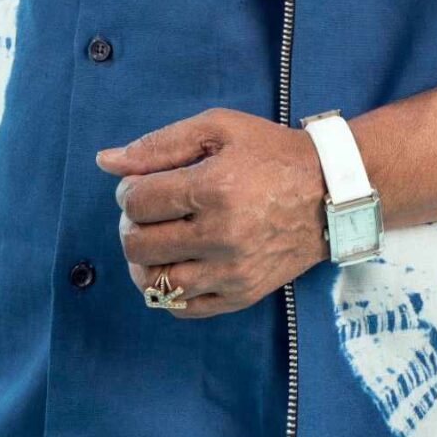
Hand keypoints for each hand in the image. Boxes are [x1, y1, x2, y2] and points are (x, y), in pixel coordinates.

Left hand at [96, 108, 329, 317]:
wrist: (330, 192)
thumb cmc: (270, 154)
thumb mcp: (218, 129)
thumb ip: (159, 144)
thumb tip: (105, 161)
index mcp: (214, 188)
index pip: (137, 202)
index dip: (129, 190)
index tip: (145, 184)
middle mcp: (222, 236)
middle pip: (138, 245)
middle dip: (132, 225)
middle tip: (149, 212)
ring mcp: (232, 272)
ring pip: (155, 283)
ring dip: (145, 261)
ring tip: (159, 240)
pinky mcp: (242, 294)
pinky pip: (183, 307)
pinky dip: (167, 290)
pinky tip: (176, 264)